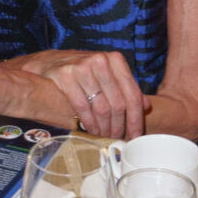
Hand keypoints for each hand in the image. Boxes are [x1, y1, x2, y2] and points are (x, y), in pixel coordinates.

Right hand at [29, 49, 145, 138]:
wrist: (50, 62)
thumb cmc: (84, 70)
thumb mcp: (107, 74)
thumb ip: (125, 87)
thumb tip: (146, 105)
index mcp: (115, 59)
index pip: (132, 94)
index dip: (136, 118)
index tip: (136, 135)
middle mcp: (100, 61)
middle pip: (117, 104)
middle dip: (119, 126)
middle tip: (117, 138)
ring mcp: (82, 67)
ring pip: (101, 108)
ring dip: (104, 128)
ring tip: (105, 136)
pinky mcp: (65, 75)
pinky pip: (83, 107)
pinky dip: (89, 123)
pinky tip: (91, 130)